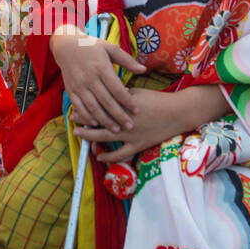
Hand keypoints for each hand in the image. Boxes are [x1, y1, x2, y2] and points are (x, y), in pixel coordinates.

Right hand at [50, 24, 146, 132]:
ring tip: (116, 130)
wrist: (66, 46)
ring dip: (105, 120)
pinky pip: (79, 107)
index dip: (127, 101)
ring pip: (93, 107)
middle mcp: (89, 78)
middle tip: (130, 126)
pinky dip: (86, 116)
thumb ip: (127, 60)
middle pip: (106, 101)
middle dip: (119, 115)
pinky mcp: (71, 91)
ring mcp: (79, 86)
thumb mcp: (110, 48)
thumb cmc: (92, 47)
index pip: (117, 88)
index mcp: (101, 67)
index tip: (137, 110)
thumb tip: (143, 70)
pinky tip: (95, 124)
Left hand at [76, 85, 229, 163]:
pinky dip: (109, 157)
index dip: (87, 104)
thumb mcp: (137, 91)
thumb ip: (120, 94)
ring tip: (79, 135)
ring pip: (104, 137)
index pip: (100, 104)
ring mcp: (130, 134)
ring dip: (90, 136)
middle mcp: (123, 120)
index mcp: (123, 104)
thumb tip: (106, 94)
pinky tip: (98, 156)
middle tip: (72, 118)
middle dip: (83, 119)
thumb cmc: (157, 99)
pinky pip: (120, 154)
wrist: (176, 113)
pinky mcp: (137, 145)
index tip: (77, 102)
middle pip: (98, 119)